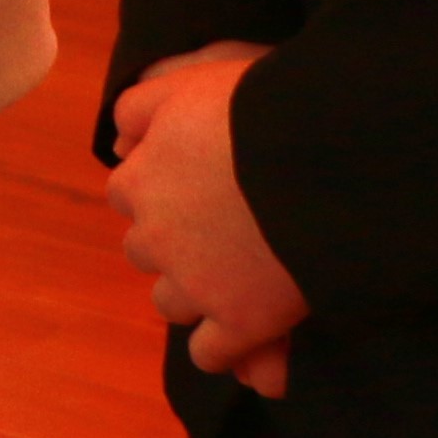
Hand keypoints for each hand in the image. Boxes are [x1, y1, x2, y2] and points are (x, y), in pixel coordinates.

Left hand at [108, 42, 307, 395]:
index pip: (127, 194)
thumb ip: (141, 108)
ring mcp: (195, 284)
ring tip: (236, 283)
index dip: (159, 194)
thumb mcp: (188, 84)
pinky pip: (210, 353)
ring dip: (194, 294)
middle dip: (173, 246)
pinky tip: (242, 338)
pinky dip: (221, 349)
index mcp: (139, 181)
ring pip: (170, 303)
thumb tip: (116, 144)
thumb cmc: (259, 112)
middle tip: (220, 236)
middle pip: (144, 251)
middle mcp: (154, 237)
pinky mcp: (238, 321)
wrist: (321, 158)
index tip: (194, 191)